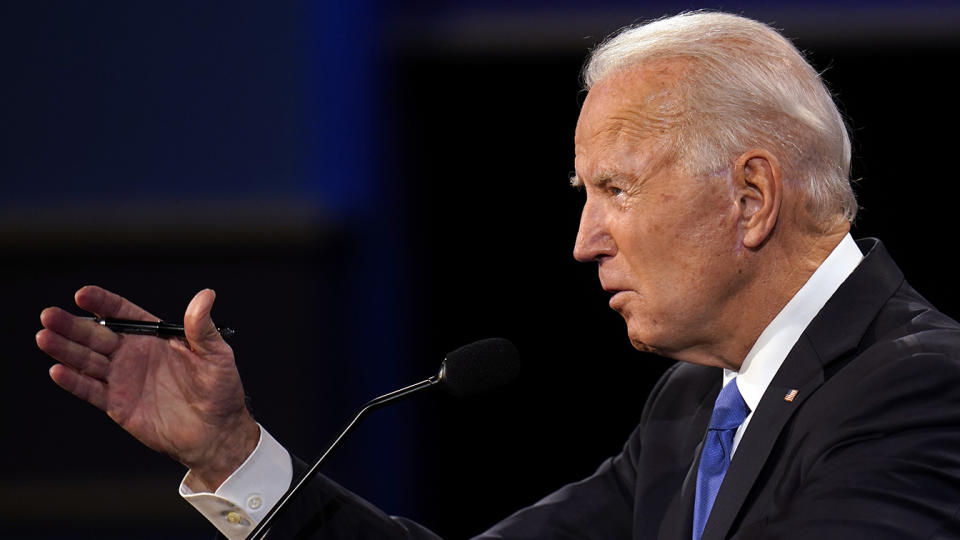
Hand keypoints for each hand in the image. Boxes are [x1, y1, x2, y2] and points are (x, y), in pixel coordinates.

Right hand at [36, 285, 259, 489]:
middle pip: (98, 335)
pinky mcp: (118, 404)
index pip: (123, 314)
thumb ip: (203, 327)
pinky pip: (91, 390)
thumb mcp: (217, 354)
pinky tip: (57, 370)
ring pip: (88, 360)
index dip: (103, 303)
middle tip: (50, 315)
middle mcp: (134, 354)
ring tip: (44, 336)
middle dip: (73, 325)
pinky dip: (74, 381)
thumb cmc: (221, 390)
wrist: (216, 432)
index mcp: (155, 336)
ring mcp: (124, 378)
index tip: (83, 294)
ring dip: (66, 349)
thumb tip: (206, 295)